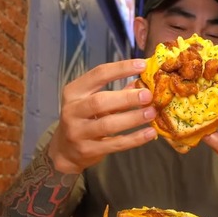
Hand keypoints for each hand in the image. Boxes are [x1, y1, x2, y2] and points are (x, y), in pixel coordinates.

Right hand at [49, 59, 157, 173]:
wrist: (65, 151)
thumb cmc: (83, 119)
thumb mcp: (92, 101)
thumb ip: (117, 92)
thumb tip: (143, 82)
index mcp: (74, 92)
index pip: (98, 74)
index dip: (121, 69)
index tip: (142, 65)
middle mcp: (72, 110)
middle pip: (100, 101)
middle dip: (127, 98)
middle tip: (148, 95)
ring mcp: (78, 132)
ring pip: (108, 124)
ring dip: (133, 118)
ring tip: (152, 113)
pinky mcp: (88, 150)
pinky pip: (115, 144)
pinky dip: (135, 139)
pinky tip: (150, 133)